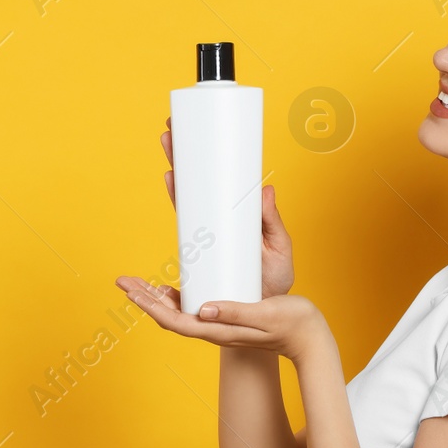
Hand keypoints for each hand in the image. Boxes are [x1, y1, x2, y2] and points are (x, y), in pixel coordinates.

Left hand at [110, 278, 331, 362]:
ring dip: (154, 298)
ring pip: (176, 313)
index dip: (150, 306)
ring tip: (135, 283)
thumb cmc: (291, 324)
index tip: (132, 290)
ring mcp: (217, 323)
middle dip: (143, 298)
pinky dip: (174, 298)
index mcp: (218, 329)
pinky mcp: (224, 316)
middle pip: (168, 316)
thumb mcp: (264, 315)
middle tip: (122, 280)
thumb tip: (204, 309)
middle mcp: (213, 328)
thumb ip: (235, 313)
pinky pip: (191, 309)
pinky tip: (167, 288)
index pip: (174, 320)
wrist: (308, 337)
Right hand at [161, 116, 295, 297]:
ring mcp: (204, 237)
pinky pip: (182, 225)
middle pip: (195, 183)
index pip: (217, 180)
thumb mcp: (279, 247)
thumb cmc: (273, 282)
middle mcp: (215, 223)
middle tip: (173, 131)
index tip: (197, 130)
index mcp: (234, 217)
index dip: (206, 157)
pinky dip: (176, 199)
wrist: (263, 317)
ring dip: (176, 173)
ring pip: (186, 199)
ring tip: (168, 149)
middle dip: (183, 155)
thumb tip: (268, 190)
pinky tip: (171, 179)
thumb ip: (272, 222)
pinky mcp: (196, 256)